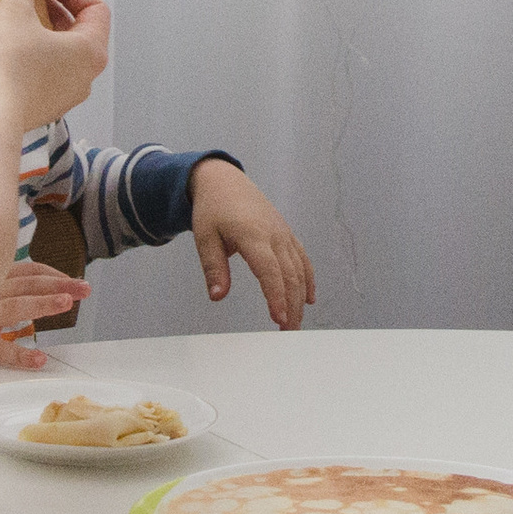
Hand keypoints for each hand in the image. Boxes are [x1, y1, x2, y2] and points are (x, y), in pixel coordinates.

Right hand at [0, 0, 110, 131]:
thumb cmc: (8, 68)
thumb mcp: (14, 12)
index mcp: (91, 51)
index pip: (95, 7)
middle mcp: (84, 76)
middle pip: (78, 30)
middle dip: (52, 6)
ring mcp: (64, 95)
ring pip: (59, 52)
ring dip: (39, 30)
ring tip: (12, 18)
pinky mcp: (41, 106)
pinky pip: (43, 72)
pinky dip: (29, 54)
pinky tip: (2, 46)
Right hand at [0, 260, 93, 368]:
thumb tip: (20, 297)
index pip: (24, 271)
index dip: (51, 275)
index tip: (72, 281)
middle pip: (26, 284)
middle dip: (58, 286)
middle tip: (84, 290)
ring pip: (13, 307)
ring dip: (41, 305)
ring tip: (67, 305)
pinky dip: (18, 354)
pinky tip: (39, 359)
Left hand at [189, 160, 315, 328]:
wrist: (224, 181)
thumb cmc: (212, 209)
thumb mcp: (205, 237)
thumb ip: (213, 268)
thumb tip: (217, 297)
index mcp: (253, 235)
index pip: (269, 271)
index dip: (276, 296)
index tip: (279, 319)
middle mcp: (274, 234)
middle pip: (290, 275)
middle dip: (292, 306)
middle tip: (287, 333)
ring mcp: (283, 233)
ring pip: (299, 270)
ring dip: (300, 299)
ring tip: (295, 324)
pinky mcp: (286, 233)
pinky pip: (302, 259)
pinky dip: (308, 280)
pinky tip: (308, 299)